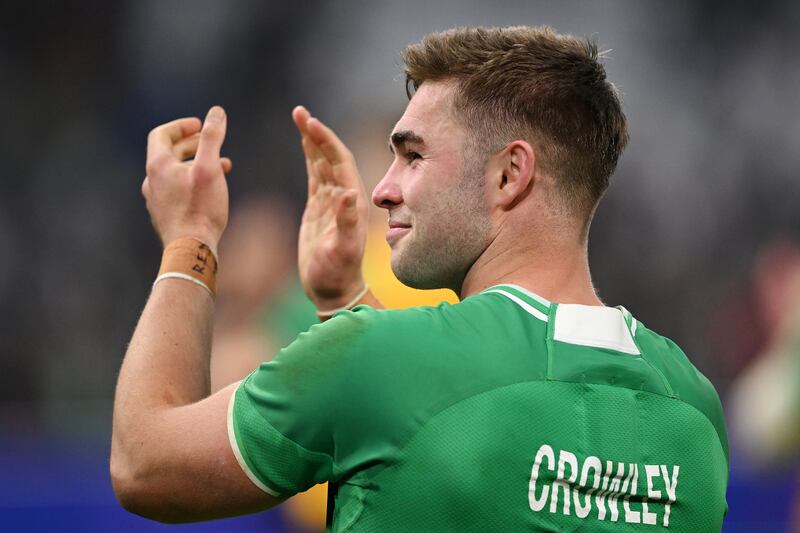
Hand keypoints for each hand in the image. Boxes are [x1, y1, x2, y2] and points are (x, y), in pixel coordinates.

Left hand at [142, 106, 231, 253]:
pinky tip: (210, 191)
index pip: (161, 134)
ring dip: (195, 164)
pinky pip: (176, 190)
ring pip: (175, 173)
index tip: (200, 126)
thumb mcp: (210, 167)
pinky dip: (192, 182)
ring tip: (220, 166)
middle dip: (193, 144)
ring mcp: (156, 199)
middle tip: (212, 143)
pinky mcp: (165, 215)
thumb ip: (212, 138)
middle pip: (169, 153)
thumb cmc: (201, 208)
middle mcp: (151, 181)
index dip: (181, 126)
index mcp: (158, 165)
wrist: (191, 249)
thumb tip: (216, 112)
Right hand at [293, 106, 368, 310]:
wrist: (334, 289)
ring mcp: (331, 200)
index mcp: (351, 202)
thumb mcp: (343, 250)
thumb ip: (348, 223)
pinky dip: (309, 157)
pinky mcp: (319, 207)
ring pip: (322, 162)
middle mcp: (344, 197)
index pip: (340, 162)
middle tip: (299, 112)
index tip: (311, 123)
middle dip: (316, 133)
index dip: (326, 141)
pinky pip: (315, 175)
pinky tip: (304, 143)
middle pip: (330, 156)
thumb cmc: (338, 273)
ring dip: (312, 140)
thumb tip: (350, 193)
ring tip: (299, 117)